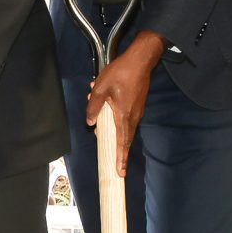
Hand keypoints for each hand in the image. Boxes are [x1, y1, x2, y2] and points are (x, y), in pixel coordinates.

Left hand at [85, 34, 163, 172]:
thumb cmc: (120, 74)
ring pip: (123, 126)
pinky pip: (126, 117)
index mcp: (123, 116)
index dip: (121, 158)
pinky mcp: (137, 104)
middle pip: (125, 138)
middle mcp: (133, 116)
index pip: (122, 142)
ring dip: (112, 129)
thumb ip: (94, 107)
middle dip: (118, 151)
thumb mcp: (100, 89)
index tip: (121, 172)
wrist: (140, 60)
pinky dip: (116, 118)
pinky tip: (105, 106)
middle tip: (114, 163)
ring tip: (100, 126)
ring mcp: (137, 110)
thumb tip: (90, 123)